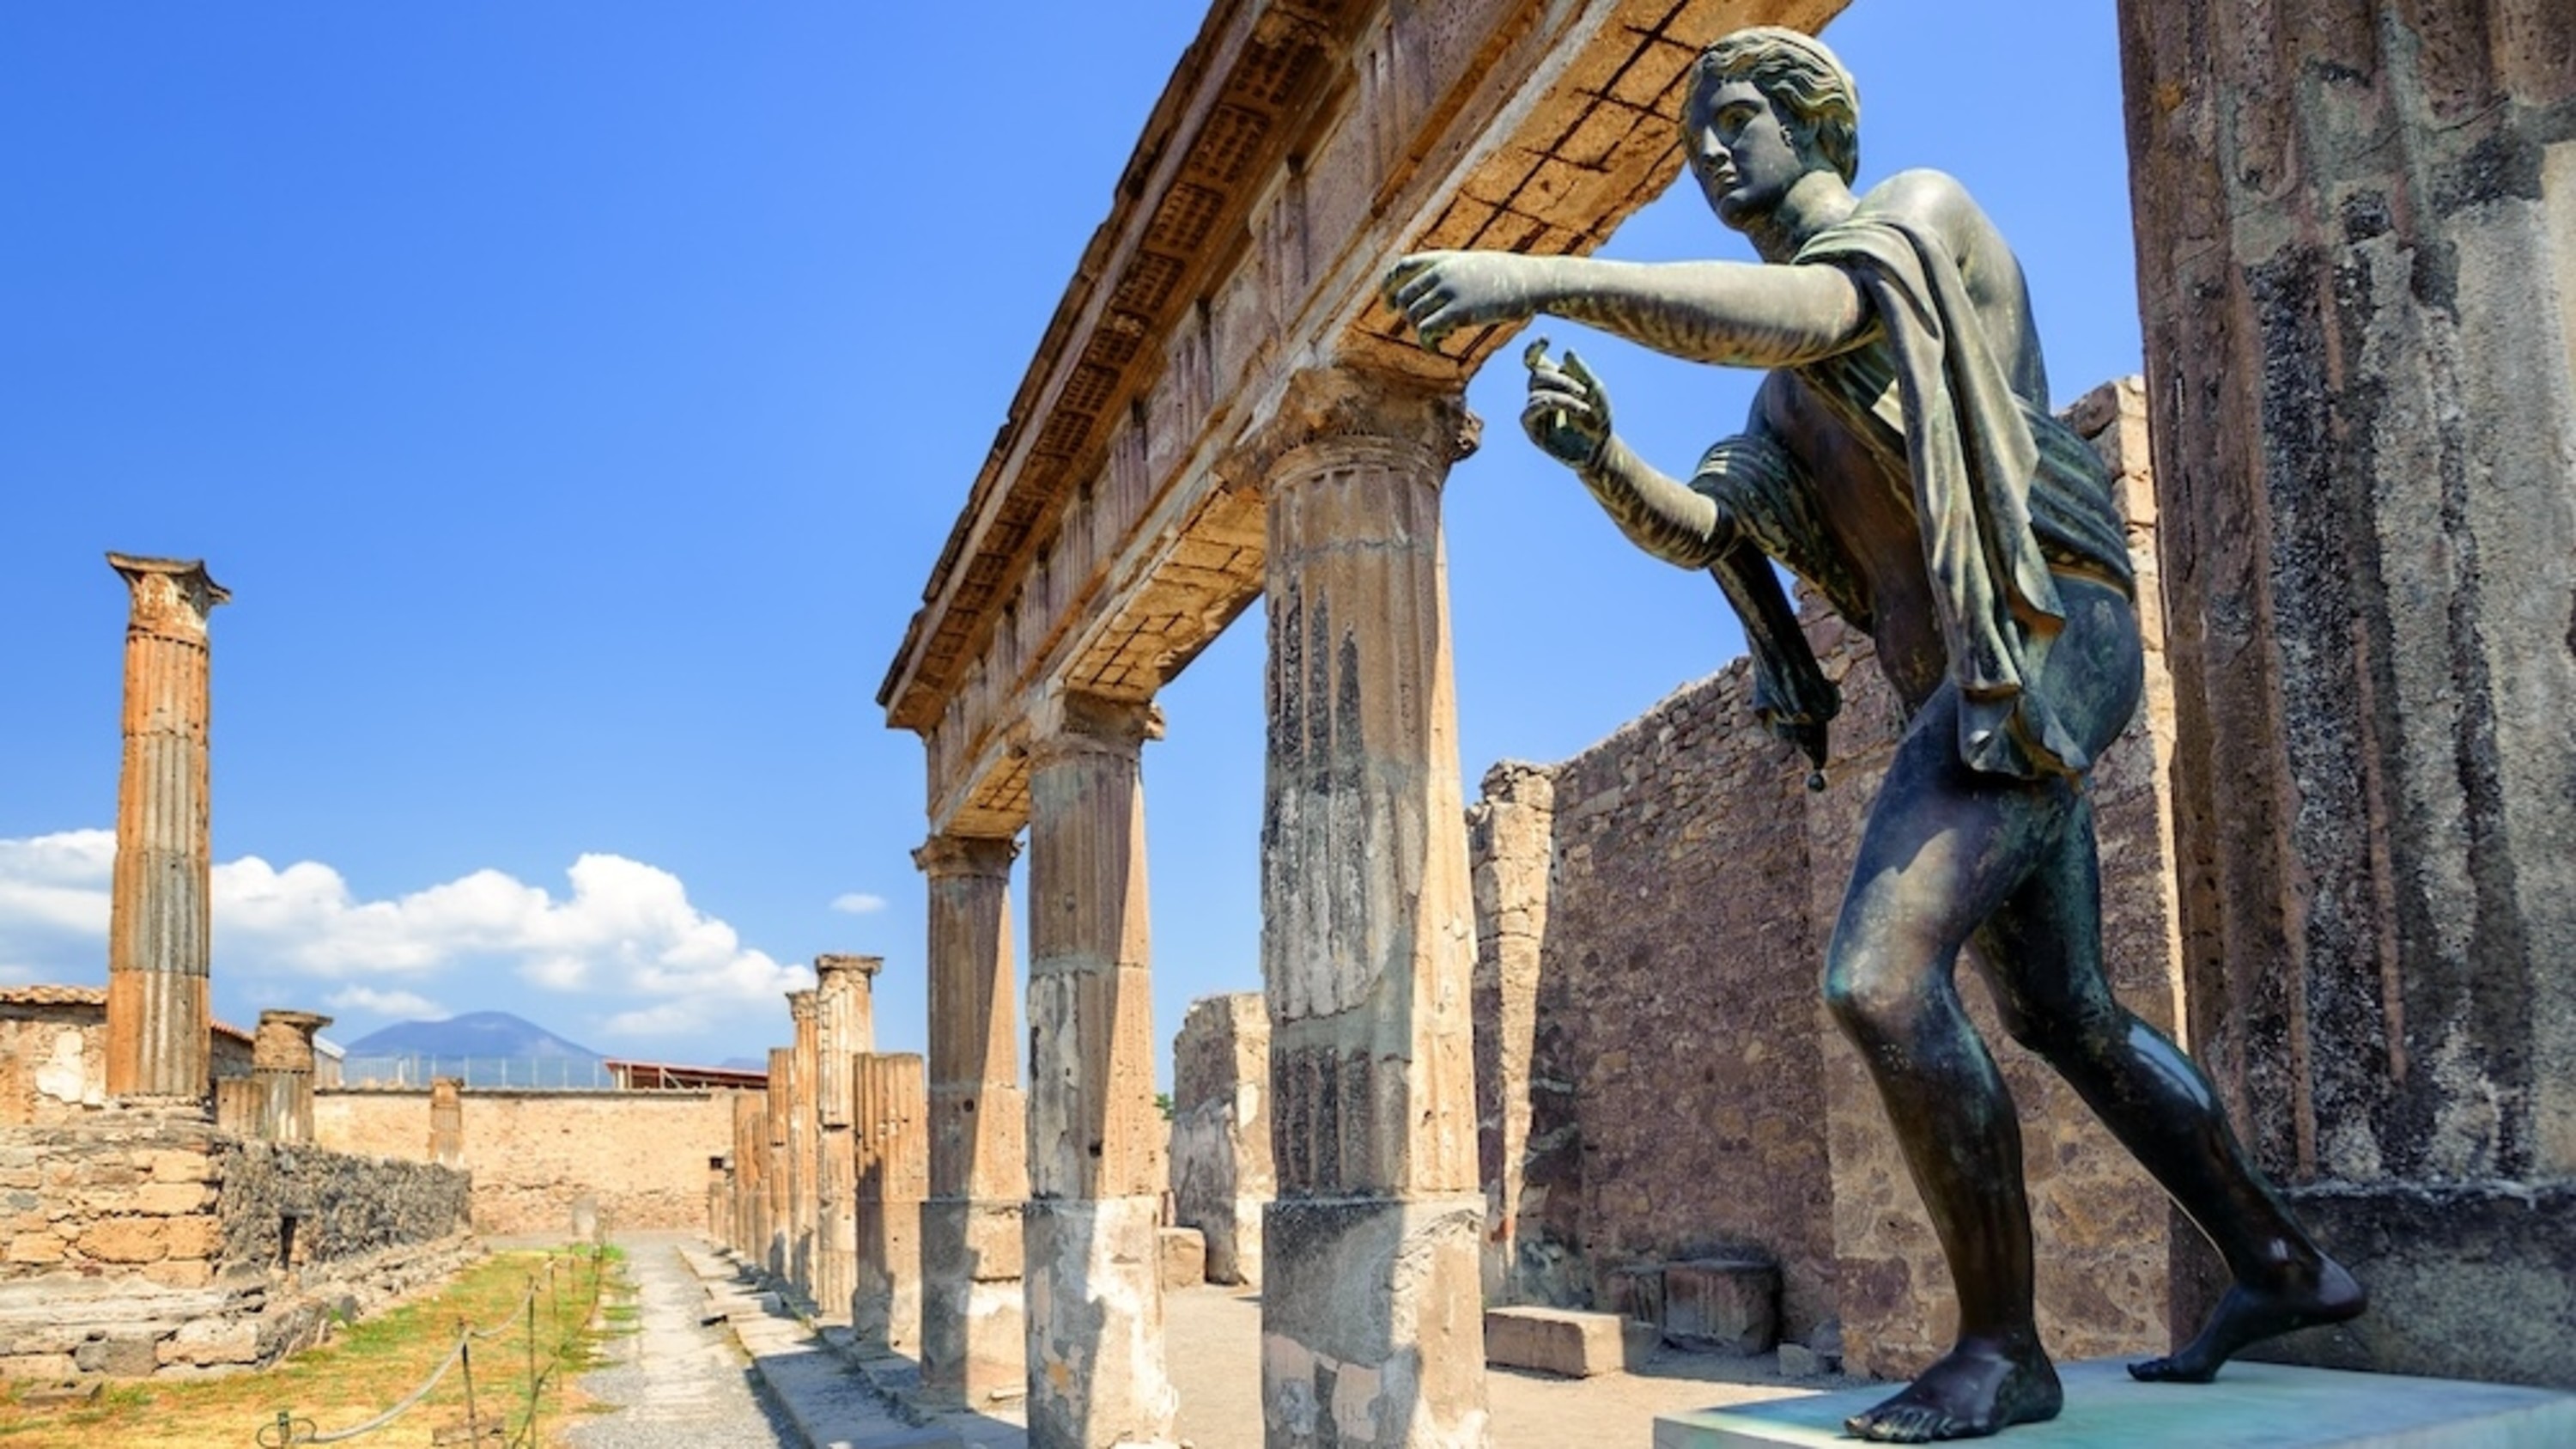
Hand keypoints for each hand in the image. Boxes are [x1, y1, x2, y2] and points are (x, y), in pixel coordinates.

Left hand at [1382, 250, 1538, 352]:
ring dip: (1420, 332)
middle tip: (1423, 328)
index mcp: (1443, 259)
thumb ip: (1450, 272)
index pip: (1401, 267)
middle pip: (1403, 297)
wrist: (1531, 280)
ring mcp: (1450, 291)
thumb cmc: (1507, 276)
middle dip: (1406, 316)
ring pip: (1413, 316)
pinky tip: (1438, 348)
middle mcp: (1441, 273)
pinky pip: (1427, 331)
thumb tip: (1435, 289)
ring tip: (1439, 337)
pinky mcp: (1460, 311)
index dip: (1387, 287)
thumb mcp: (1473, 265)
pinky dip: (1427, 344)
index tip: (1387, 305)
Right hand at [1520, 338, 1610, 466]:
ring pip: (1537, 393)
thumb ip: (1582, 371)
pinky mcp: (1533, 430)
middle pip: (1537, 375)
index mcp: (1553, 381)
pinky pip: (1529, 411)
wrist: (1600, 448)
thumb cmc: (1598, 418)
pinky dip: (1546, 405)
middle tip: (1583, 391)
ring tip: (1583, 407)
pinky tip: (1564, 406)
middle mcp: (1541, 394)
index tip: (1547, 339)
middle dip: (1560, 380)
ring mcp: (1535, 412)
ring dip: (1562, 397)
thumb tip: (1566, 352)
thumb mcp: (1596, 391)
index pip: (1534, 361)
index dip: (1534, 348)